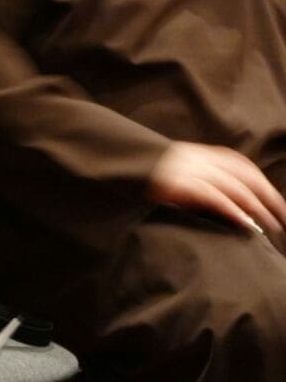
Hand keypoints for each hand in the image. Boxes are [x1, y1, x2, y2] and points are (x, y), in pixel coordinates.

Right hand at [148, 141, 285, 249]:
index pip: (244, 169)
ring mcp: (190, 171)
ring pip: (235, 188)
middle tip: (285, 220)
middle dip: (270, 200)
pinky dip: (232, 210)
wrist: (113, 161)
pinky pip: (213, 197)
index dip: (264, 187)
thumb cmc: (139, 173)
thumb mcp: (170, 172)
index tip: (280, 205)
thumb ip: (192, 181)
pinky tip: (244, 223)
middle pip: (247, 179)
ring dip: (256, 209)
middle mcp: (200, 160)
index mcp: (201, 155)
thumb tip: (214, 203)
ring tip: (271, 227)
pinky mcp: (179, 184)